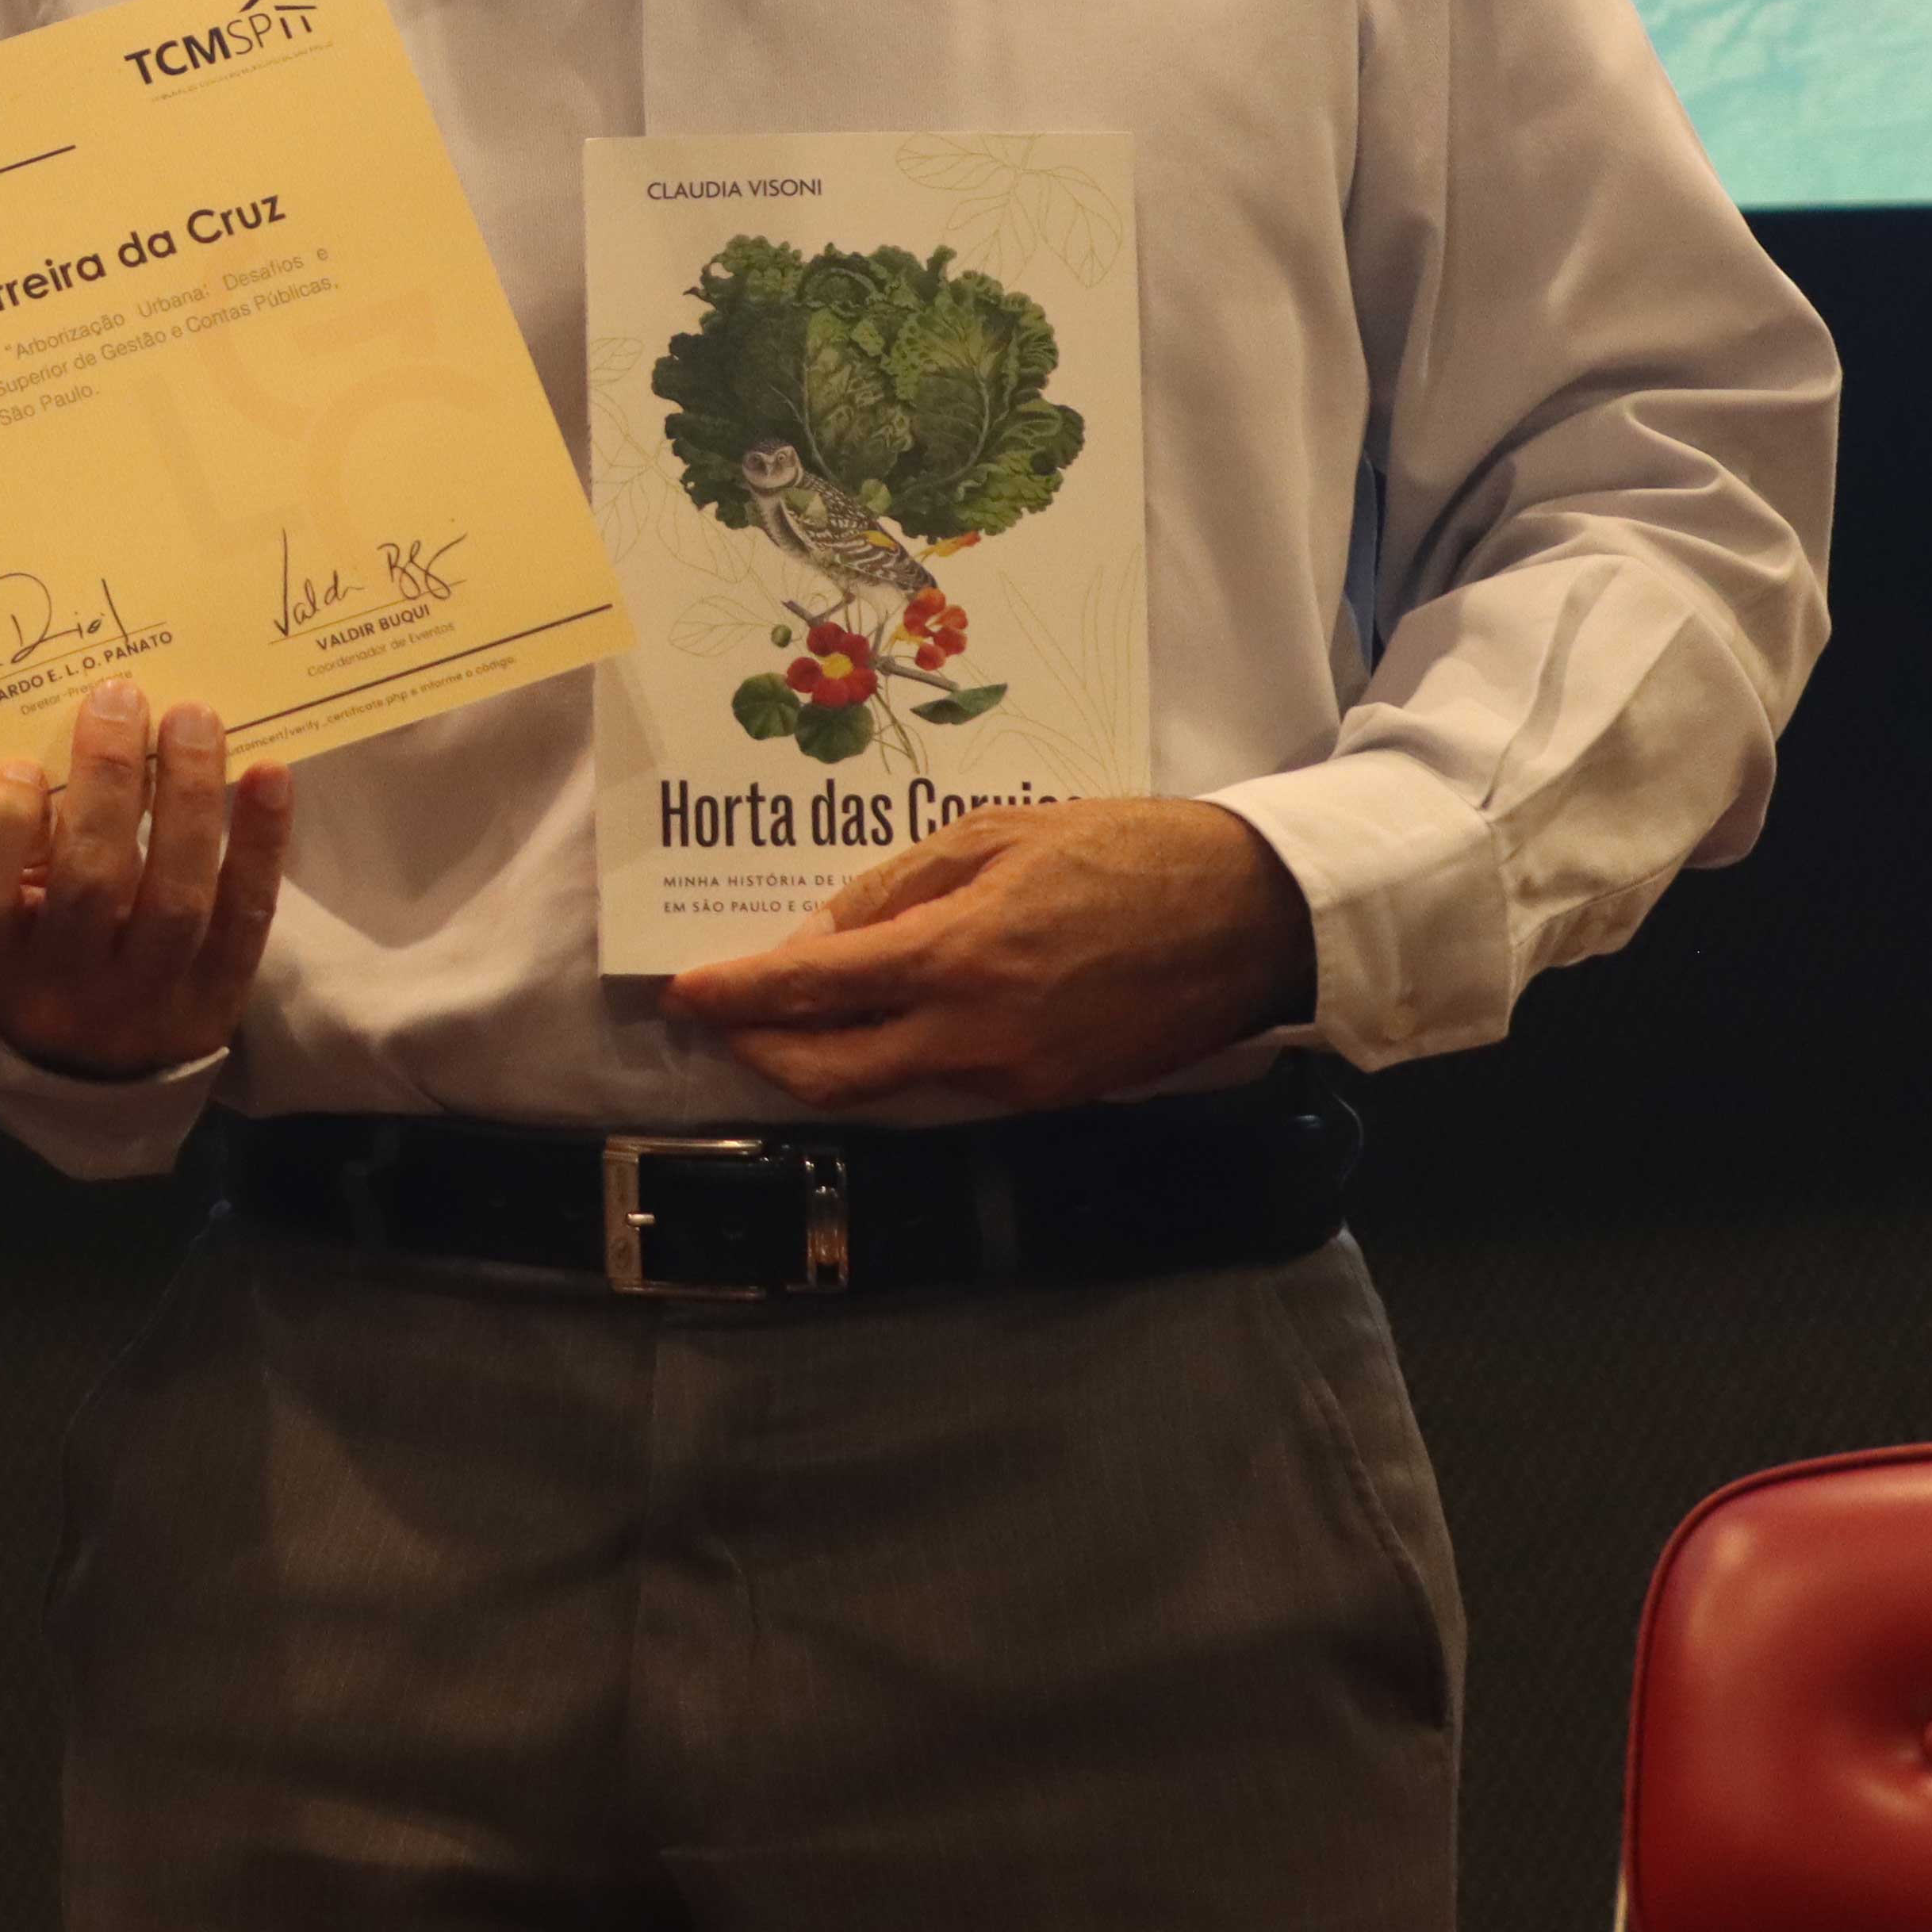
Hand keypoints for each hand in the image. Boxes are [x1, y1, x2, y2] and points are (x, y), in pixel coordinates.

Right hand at [0, 677, 289, 1082]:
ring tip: (193, 719)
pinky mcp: (215, 1003)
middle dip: (109, 779)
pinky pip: (244, 918)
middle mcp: (61, 995)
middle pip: (89, 882)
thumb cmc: (34, 953)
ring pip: (175, 898)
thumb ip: (14, 845)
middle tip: (121, 697)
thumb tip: (77, 740)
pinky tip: (268, 773)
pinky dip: (261, 843)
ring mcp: (145, 1005)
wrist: (92, 1072)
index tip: (21, 764)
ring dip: (188, 797)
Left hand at [659, 796, 1309, 1114]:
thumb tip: (818, 939)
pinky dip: (901, 1057)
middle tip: (721, 1019)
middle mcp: (972, 1035)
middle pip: (829, 1074)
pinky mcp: (1049, 1096)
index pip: (809, 992)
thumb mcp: (996, 836)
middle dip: (759, 1052)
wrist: (1246, 919)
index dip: (736, 997)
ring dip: (827, 1058)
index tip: (685, 991)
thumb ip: (896, 891)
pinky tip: (889, 1018)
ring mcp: (1012, 1078)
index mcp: (953, 956)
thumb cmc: (1123, 851)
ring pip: (887, 1086)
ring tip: (792, 1013)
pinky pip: (948, 1083)